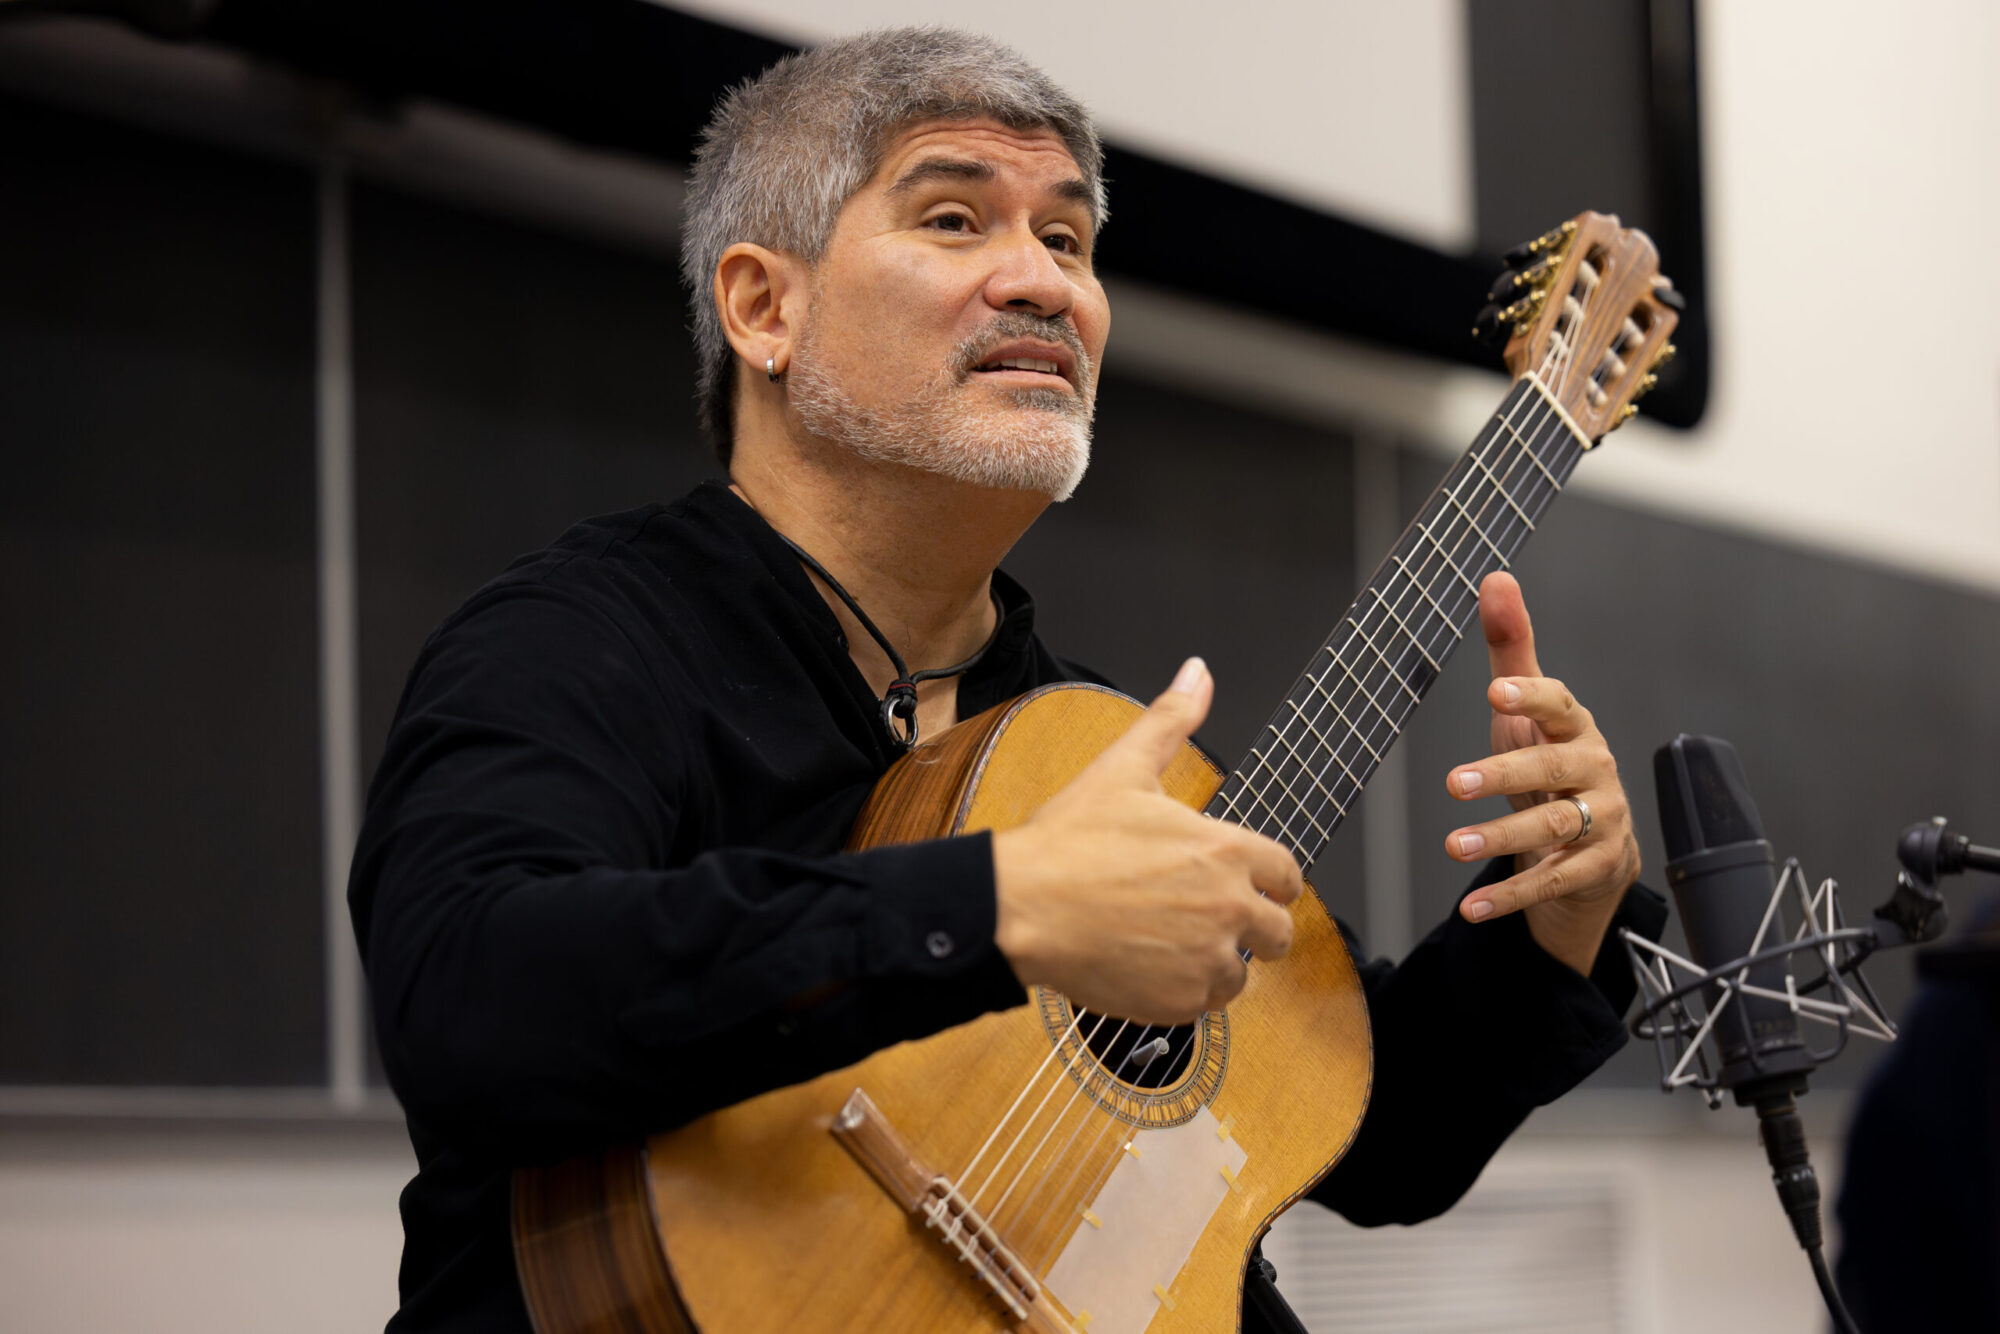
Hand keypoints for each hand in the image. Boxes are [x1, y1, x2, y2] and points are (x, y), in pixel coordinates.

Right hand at [992, 657, 1302, 1024]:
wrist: (1020, 907)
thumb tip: (1199, 672)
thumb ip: (1172, 720)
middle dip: (1251, 925)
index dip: (1268, 879)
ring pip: (1241, 972)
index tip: (1249, 884)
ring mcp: (1206, 960)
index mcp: (1225, 850)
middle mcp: (1228, 907)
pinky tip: (1147, 967)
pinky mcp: (1180, 1002)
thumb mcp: (1124, 768)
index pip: (1287, 874)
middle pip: (1278, 931)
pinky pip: (1205, 1006)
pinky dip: (1183, 993)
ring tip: (1168, 942)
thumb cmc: (1067, 842)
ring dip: (1216, 962)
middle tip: (1205, 918)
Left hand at [1443, 573, 1640, 973]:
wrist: (1593, 849)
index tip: (1494, 692)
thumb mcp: (1525, 711)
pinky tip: (1470, 907)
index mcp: (1578, 728)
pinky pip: (1551, 880)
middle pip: (1554, 769)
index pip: (1561, 705)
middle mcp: (1596, 772)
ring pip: (1553, 828)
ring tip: (1453, 844)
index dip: (1532, 697)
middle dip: (1505, 775)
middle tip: (1455, 782)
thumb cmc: (1549, 764)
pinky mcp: (1596, 869)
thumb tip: (1495, 577)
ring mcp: (1601, 823)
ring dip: (1500, 837)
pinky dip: (1508, 897)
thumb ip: (1512, 649)